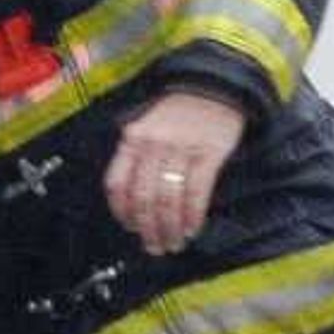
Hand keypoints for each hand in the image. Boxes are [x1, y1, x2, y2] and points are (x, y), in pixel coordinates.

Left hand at [104, 85, 248, 256]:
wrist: (216, 86)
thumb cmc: (179, 113)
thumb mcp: (148, 127)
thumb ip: (137, 157)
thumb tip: (132, 204)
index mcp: (133, 139)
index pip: (117, 183)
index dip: (122, 212)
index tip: (132, 229)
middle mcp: (154, 144)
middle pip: (143, 198)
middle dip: (148, 230)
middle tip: (155, 247)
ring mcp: (182, 148)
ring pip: (168, 199)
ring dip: (170, 228)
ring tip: (174, 243)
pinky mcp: (209, 153)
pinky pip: (196, 192)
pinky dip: (192, 216)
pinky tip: (192, 228)